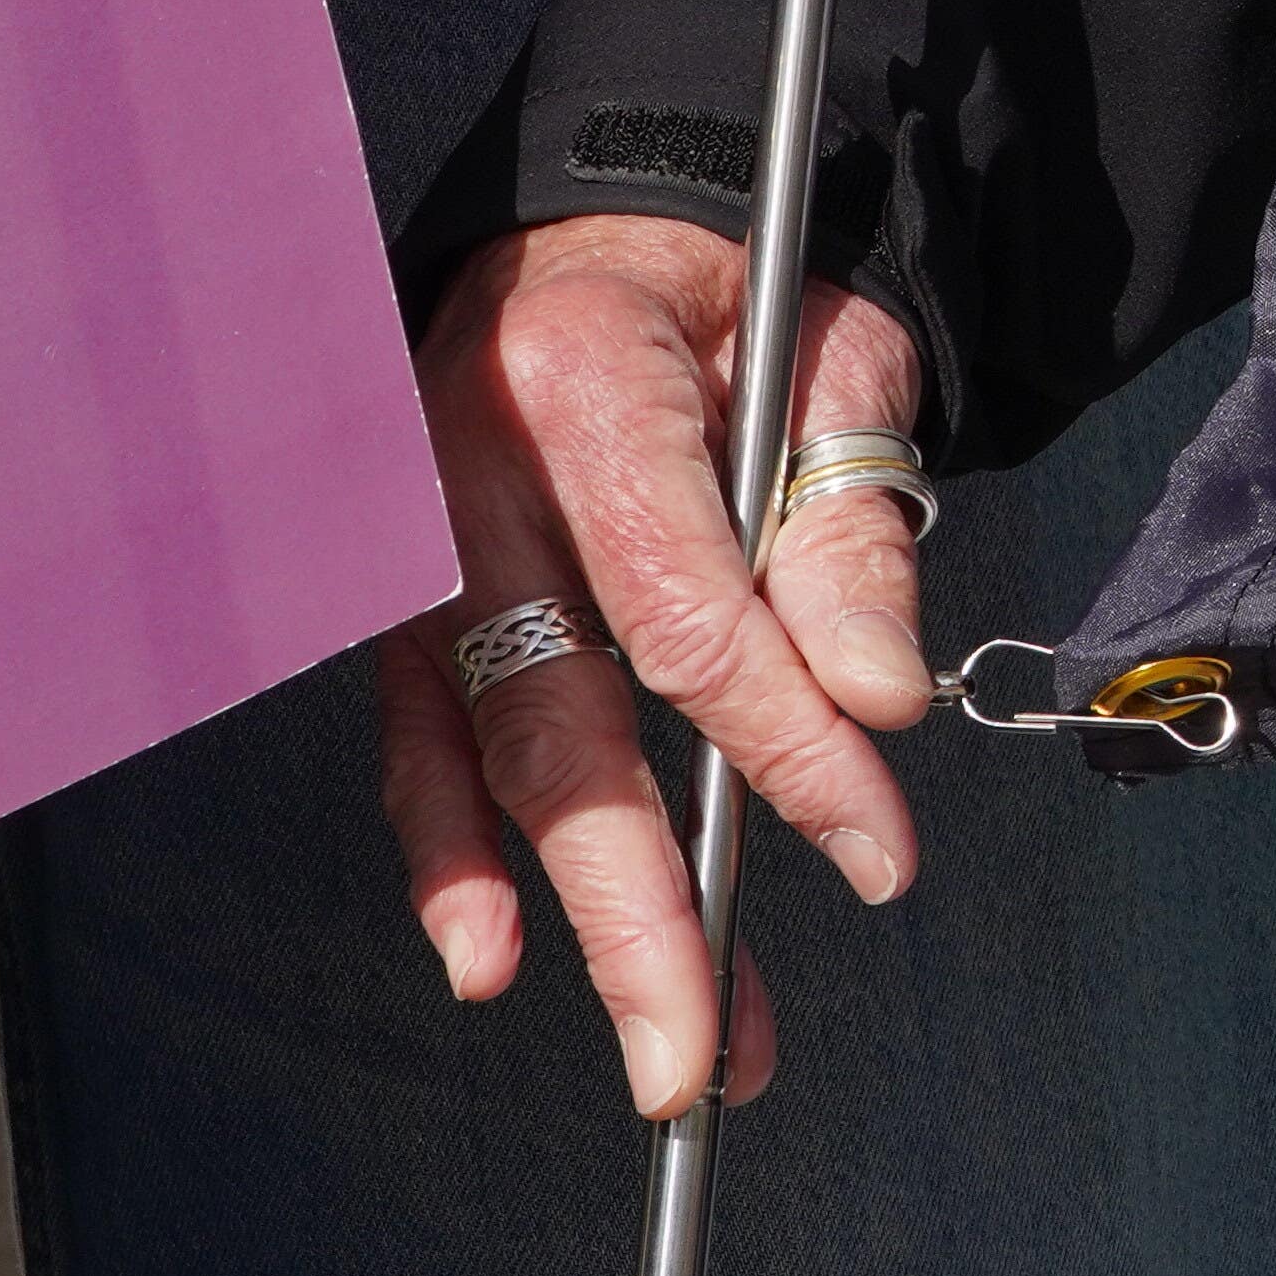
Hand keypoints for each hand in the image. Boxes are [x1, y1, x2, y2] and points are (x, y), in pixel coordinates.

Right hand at [373, 218, 948, 1119]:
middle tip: (708, 1050)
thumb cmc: (733, 289)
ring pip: (485, 767)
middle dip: (642, 906)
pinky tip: (493, 956)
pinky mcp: (397, 607)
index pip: (683, 616)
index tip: (878, 850)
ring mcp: (410, 554)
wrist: (599, 226)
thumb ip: (845, 523)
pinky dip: (453, 859)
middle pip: (558, 727)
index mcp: (581, 389)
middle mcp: (461, 483)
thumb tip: (876, 704)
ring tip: (663, 1047)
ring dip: (575, 920)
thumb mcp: (832, 354)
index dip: (783, 746)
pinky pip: (418, 750)